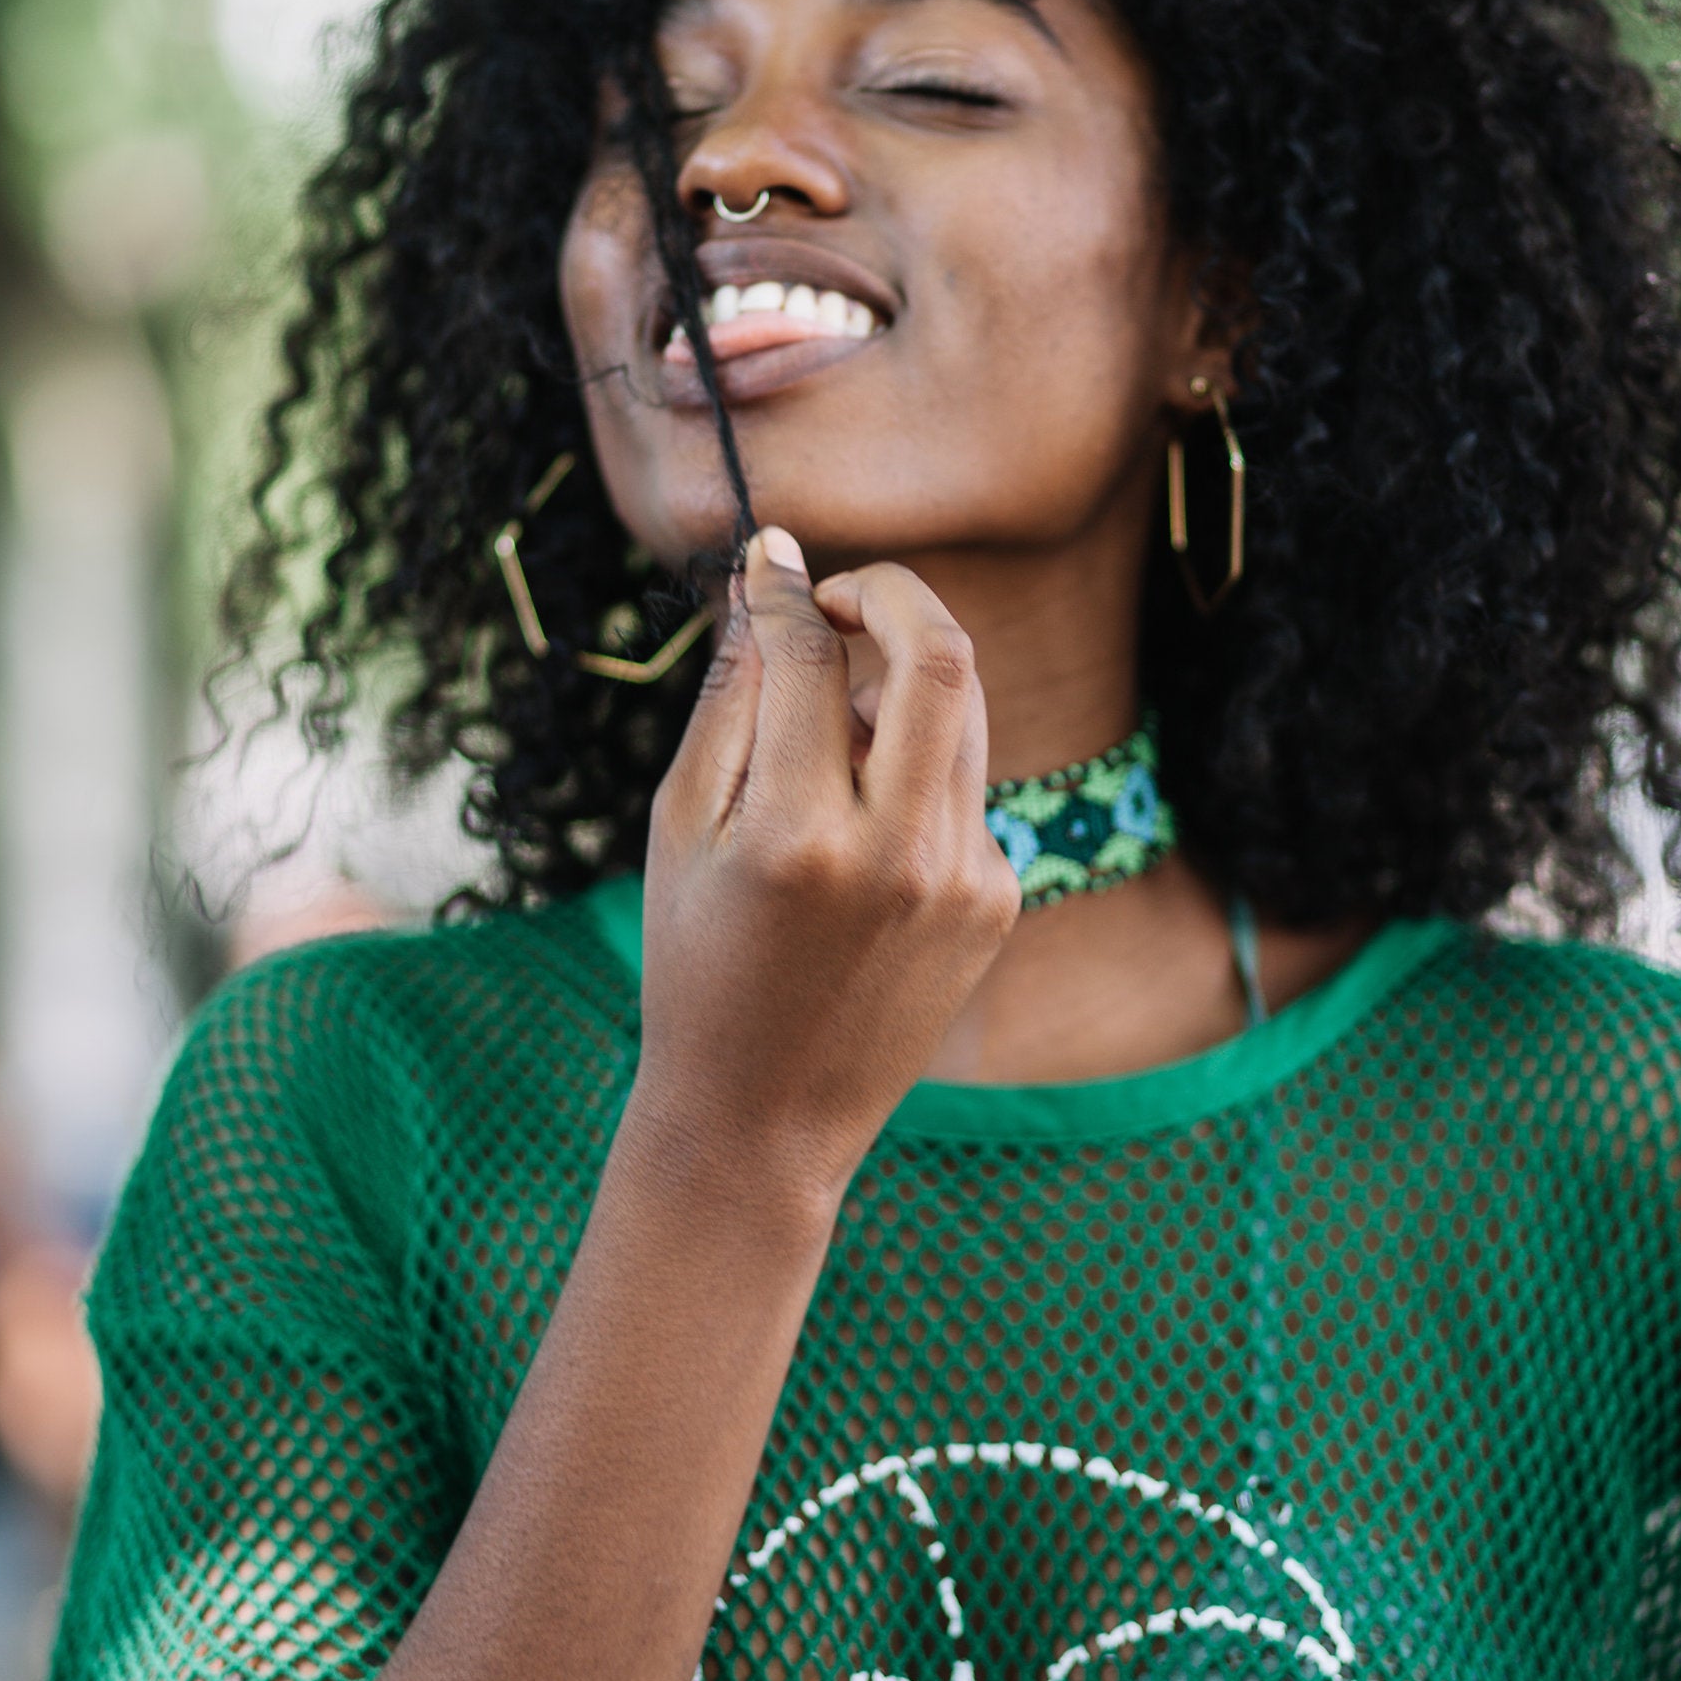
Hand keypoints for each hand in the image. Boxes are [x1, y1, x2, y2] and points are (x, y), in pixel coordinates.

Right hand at [633, 528, 1019, 1209]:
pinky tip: (857, 839)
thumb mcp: (683, 830)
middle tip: (842, 594)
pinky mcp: (997, 899)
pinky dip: (913, 772)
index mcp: (798, 836)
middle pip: (941, 655)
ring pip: (964, 713)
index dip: (786, 589)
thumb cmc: (698, 965)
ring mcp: (964, 878)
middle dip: (893, 591)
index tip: (771, 561)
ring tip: (834, 726)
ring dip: (903, 681)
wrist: (764, 1120)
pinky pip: (964, 786)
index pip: (810, 656)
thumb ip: (731, 698)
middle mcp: (898, 852)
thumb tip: (766, 579)